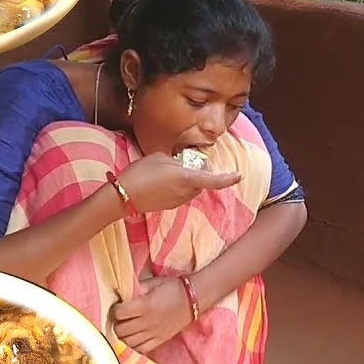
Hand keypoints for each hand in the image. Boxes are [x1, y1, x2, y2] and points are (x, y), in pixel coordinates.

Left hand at [111, 276, 191, 352]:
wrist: (194, 299)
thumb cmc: (172, 288)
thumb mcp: (152, 283)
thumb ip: (136, 289)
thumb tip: (121, 295)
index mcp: (145, 305)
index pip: (119, 313)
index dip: (115, 309)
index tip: (117, 306)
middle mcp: (147, 322)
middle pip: (121, 329)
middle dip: (117, 323)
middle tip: (119, 318)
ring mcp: (154, 333)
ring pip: (128, 341)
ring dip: (123, 335)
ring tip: (124, 328)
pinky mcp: (160, 340)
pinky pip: (141, 349)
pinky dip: (133, 345)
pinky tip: (133, 338)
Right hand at [117, 153, 240, 213]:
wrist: (124, 196)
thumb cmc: (141, 173)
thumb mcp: (160, 158)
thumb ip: (176, 160)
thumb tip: (182, 164)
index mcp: (188, 178)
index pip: (214, 180)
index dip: (228, 178)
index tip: (239, 176)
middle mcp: (187, 192)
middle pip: (202, 182)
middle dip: (201, 172)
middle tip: (188, 160)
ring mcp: (179, 201)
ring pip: (192, 188)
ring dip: (188, 179)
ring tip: (170, 169)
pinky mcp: (170, 206)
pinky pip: (181, 194)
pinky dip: (179, 186)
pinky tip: (162, 180)